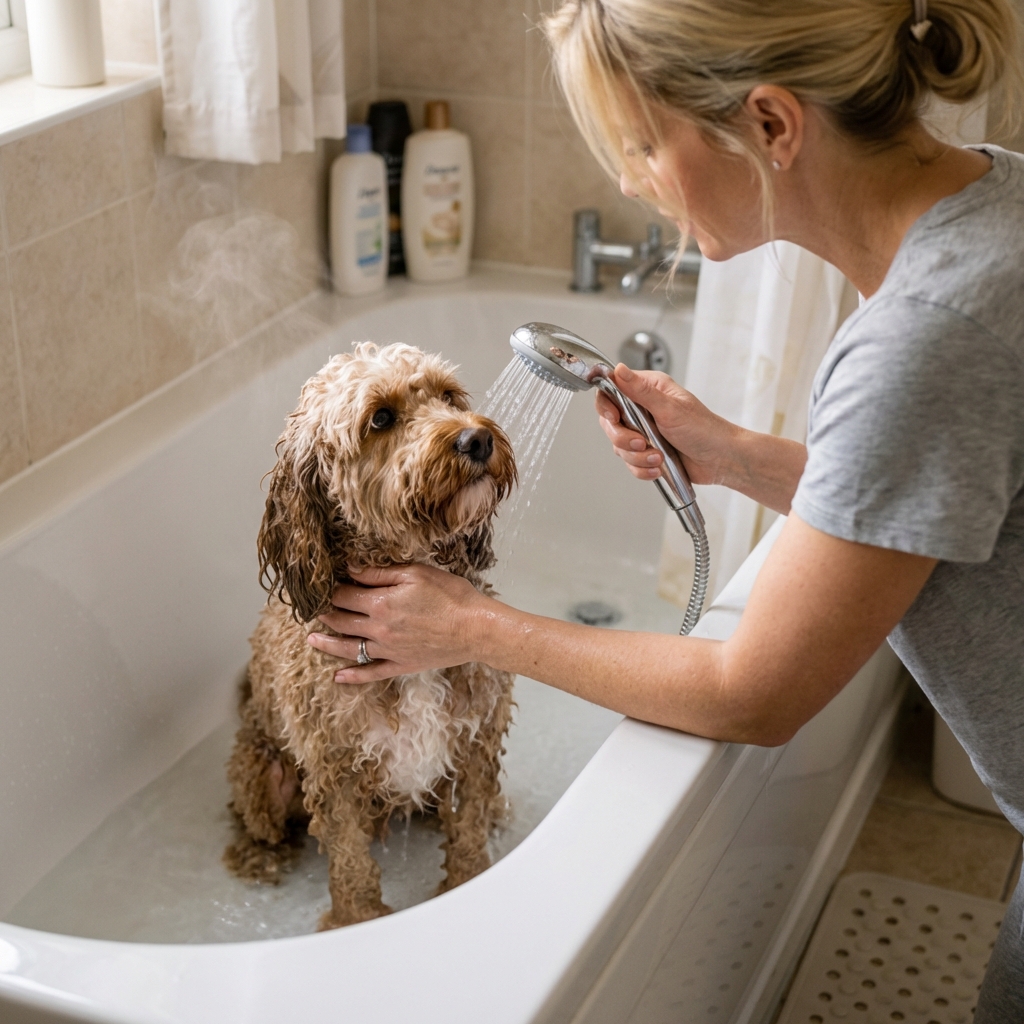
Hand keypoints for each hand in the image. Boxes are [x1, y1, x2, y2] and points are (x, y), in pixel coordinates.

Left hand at [306, 564, 487, 683]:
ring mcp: (388, 650)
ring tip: (311, 640)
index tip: (323, 586)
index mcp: (381, 604)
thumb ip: (380, 573)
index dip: (331, 589)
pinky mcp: (401, 665)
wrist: (476, 628)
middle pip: (342, 621)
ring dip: (327, 644)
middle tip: (312, 609)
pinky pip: (371, 672)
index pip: (344, 596)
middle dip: (325, 614)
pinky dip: (353, 676)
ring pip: (348, 648)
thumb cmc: (450, 596)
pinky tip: (338, 677)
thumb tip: (352, 569)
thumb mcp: (416, 573)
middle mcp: (378, 629)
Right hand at [596, 364, 738, 485]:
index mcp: (648, 390)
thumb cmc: (705, 429)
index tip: (614, 418)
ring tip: (658, 457)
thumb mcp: (670, 408)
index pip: (611, 390)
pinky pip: (630, 462)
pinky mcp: (647, 452)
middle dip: (624, 439)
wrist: (721, 460)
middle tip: (642, 442)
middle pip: (610, 423)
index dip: (607, 406)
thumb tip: (619, 369)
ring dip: (637, 456)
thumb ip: (641, 391)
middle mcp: (643, 409)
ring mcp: (644, 432)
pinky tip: (658, 467)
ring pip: (619, 446)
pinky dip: (642, 468)